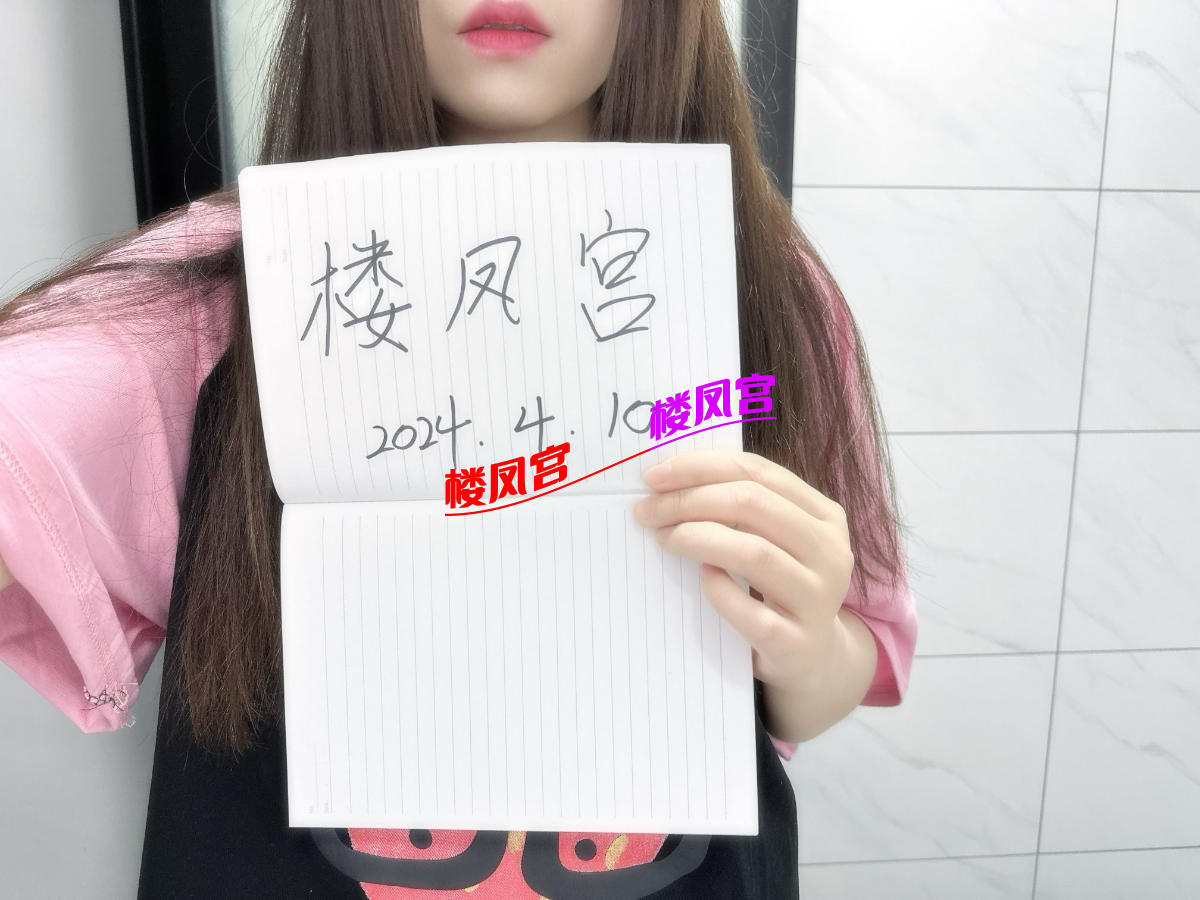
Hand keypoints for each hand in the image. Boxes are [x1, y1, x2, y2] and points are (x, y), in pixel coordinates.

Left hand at [631, 449, 854, 694]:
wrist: (811, 657)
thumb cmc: (778, 586)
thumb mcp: (775, 539)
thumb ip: (741, 507)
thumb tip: (669, 481)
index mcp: (825, 516)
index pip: (759, 472)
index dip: (702, 467)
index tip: (654, 476)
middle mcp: (830, 553)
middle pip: (753, 505)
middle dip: (690, 501)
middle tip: (647, 511)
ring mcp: (817, 599)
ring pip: (753, 553)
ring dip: (697, 538)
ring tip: (664, 538)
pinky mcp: (796, 643)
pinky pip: (750, 611)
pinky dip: (718, 589)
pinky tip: (701, 578)